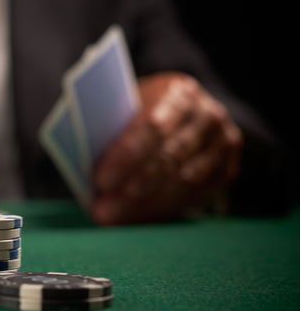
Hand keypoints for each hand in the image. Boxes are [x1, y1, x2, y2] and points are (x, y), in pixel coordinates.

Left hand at [91, 72, 242, 224]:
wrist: (185, 110)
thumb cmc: (140, 109)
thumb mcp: (126, 106)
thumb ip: (112, 126)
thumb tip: (84, 164)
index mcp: (176, 91)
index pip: (153, 126)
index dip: (125, 156)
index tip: (98, 180)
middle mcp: (207, 115)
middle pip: (168, 159)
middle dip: (130, 190)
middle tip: (101, 211)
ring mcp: (222, 143)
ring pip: (183, 183)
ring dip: (143, 205)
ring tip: (111, 218)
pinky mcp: (226, 169)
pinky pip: (194, 196)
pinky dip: (161, 210)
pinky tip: (135, 218)